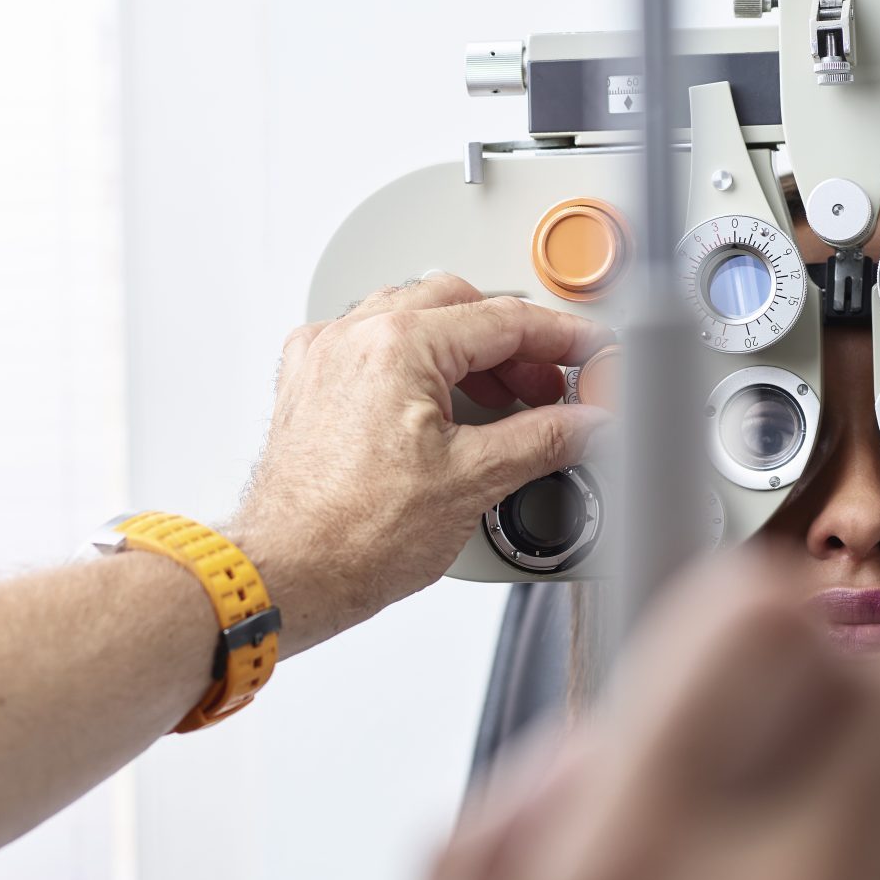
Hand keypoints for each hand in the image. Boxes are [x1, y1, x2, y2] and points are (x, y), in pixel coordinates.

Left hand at [231, 274, 610, 647]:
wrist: (290, 574)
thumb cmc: (354, 536)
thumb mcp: (473, 482)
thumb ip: (544, 439)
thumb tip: (587, 422)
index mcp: (397, 344)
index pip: (503, 319)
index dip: (561, 337)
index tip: (589, 352)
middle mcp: (352, 337)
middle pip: (457, 306)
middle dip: (512, 343)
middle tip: (547, 386)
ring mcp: (324, 358)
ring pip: (412, 318)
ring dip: (462, 349)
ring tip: (498, 399)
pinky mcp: (309, 385)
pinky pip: (370, 346)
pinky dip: (413, 362)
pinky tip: (435, 402)